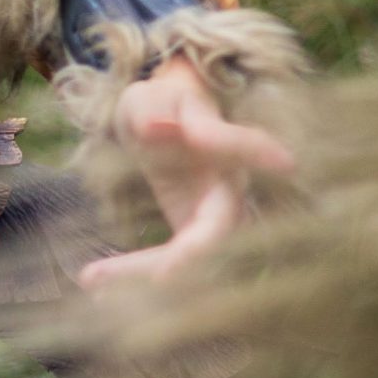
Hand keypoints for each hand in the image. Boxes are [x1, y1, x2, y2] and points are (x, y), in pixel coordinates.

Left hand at [76, 51, 297, 291]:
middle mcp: (229, 193)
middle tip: (148, 276)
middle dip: (182, 260)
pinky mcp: (191, 233)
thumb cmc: (162, 105)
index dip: (257, 153)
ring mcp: (213, 219)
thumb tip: (158, 129)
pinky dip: (134, 271)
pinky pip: (168, 260)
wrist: (162, 120)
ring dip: (143, 273)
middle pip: (217, 235)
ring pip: (192, 259)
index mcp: (225, 149)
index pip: (242, 150)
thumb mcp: (152, 98)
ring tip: (90, 278)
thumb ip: (154, 110)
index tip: (286, 161)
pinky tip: (93, 278)